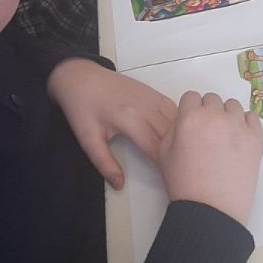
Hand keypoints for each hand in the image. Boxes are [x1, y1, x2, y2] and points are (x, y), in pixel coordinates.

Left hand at [47, 59, 176, 189]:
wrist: (79, 77)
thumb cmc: (82, 108)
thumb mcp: (88, 140)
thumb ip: (104, 163)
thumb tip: (119, 185)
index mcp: (130, 120)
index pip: (156, 148)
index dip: (163, 165)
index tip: (168, 178)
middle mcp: (145, 107)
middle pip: (170, 135)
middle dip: (175, 154)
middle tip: (178, 171)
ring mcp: (151, 97)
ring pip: (176, 120)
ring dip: (181, 138)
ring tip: (182, 155)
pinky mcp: (152, 92)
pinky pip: (173, 108)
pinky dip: (179, 122)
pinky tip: (179, 135)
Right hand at [159, 92, 261, 226]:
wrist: (210, 209)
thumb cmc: (185, 185)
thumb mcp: (163, 153)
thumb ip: (173, 128)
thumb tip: (185, 119)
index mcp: (190, 118)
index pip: (191, 96)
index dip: (190, 109)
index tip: (192, 121)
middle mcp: (215, 117)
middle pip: (212, 99)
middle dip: (208, 111)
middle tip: (207, 132)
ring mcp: (238, 126)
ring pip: (232, 106)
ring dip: (226, 116)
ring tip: (223, 137)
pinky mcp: (255, 138)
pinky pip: (252, 117)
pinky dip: (245, 123)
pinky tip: (237, 138)